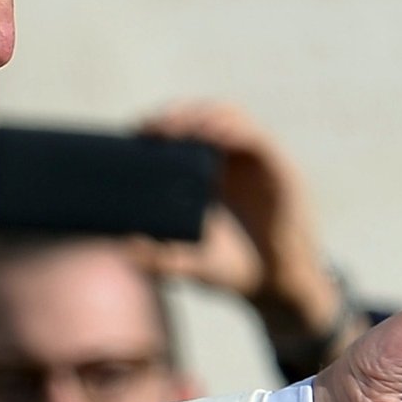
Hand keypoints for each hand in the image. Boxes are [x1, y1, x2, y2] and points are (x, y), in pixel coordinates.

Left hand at [132, 102, 347, 343]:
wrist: (275, 288)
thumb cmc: (233, 271)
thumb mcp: (189, 263)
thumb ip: (157, 258)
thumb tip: (120, 249)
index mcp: (211, 171)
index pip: (186, 129)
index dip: (162, 122)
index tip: (135, 131)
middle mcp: (234, 159)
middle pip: (205, 114)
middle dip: (178, 113)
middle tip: (152, 128)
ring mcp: (258, 162)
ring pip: (231, 117)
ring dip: (203, 116)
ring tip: (176, 128)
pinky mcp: (281, 171)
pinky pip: (257, 139)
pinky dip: (235, 131)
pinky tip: (211, 137)